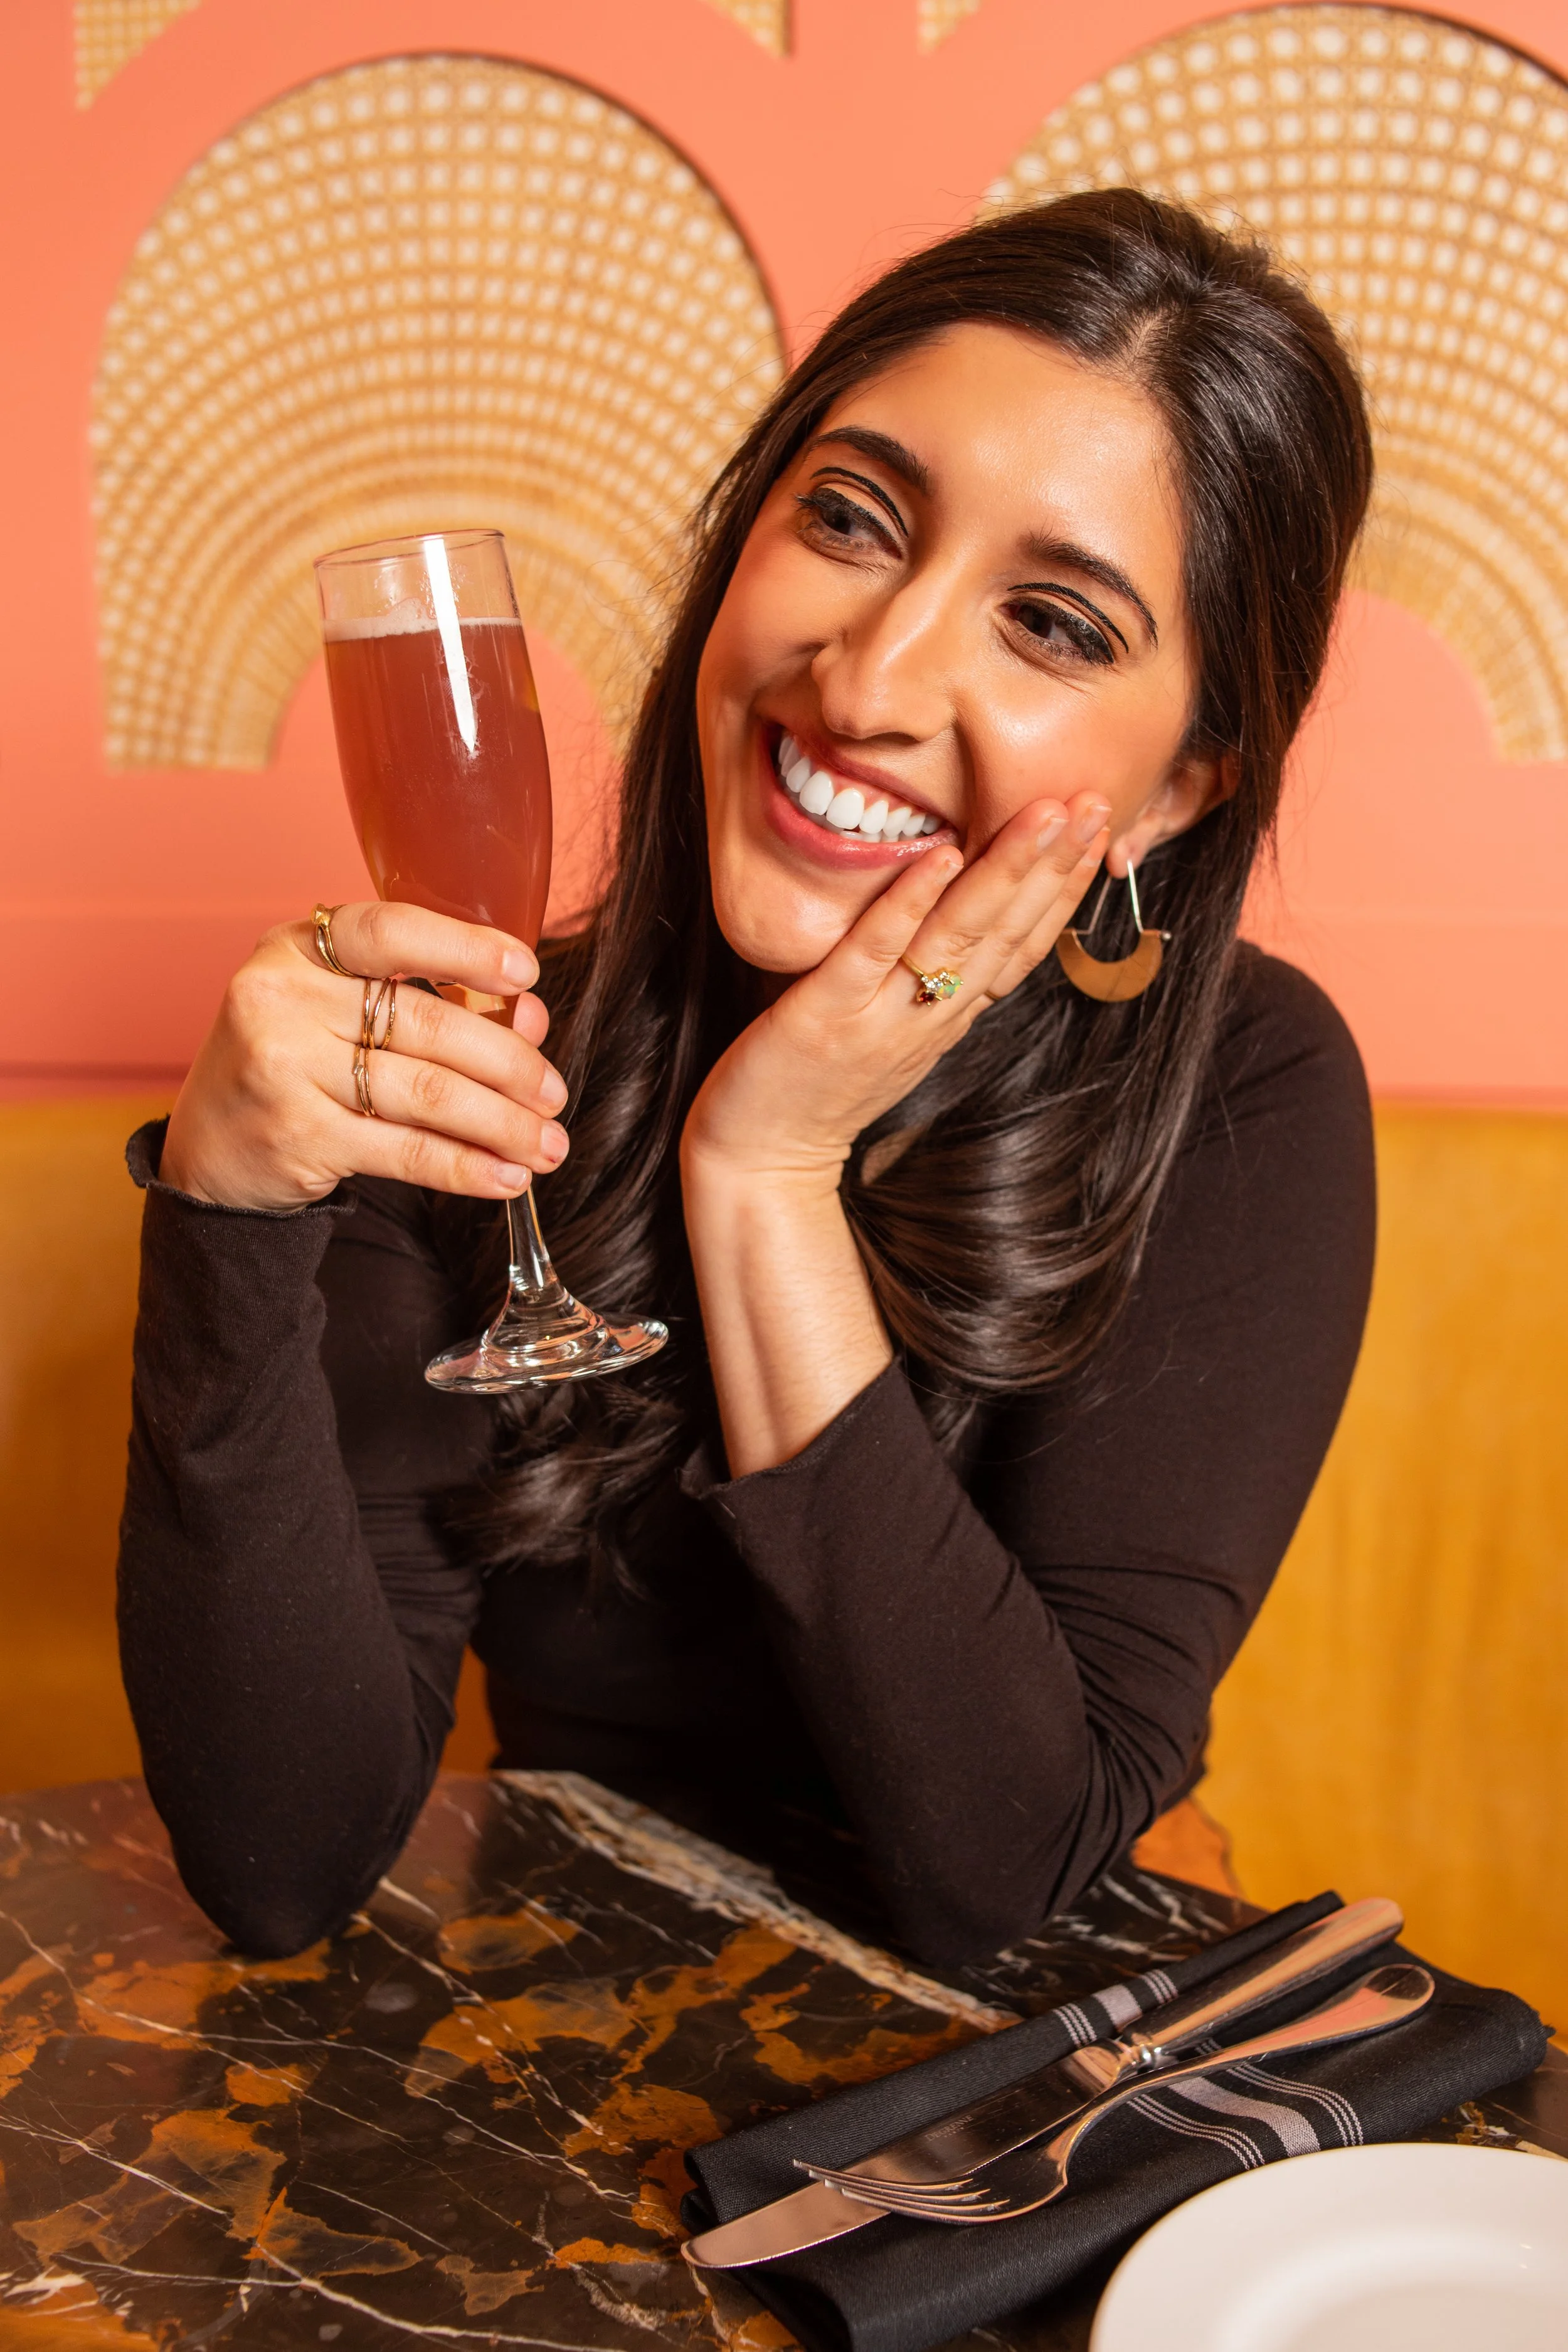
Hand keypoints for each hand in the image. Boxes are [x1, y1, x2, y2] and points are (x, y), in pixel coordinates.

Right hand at [159, 902, 570, 1211]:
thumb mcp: (338, 1012)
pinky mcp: (295, 1134)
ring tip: (547, 1143)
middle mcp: (281, 997)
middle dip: (508, 1064)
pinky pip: (404, 1151)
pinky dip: (465, 1167)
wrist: (207, 1149)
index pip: (392, 931)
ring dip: (501, 1123)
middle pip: (426, 1025)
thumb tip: (530, 1019)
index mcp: (298, 948)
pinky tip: (506, 1177)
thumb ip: (427, 1002)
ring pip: (426, 1093)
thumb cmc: (293, 1064)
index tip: (528, 975)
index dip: (466, 949)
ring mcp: (282, 1067)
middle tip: (553, 1093)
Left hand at [681, 790, 1110, 1189]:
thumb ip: (925, 979)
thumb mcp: (891, 1031)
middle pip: (1006, 933)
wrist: (761, 1160)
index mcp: (947, 1016)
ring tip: (1044, 814)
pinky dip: (912, 903)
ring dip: (1005, 872)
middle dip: (1054, 864)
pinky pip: (875, 953)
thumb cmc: (816, 1086)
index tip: (1099, 829)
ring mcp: (882, 1017)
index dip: (1064, 888)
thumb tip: (952, 913)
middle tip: (1096, 801)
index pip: (1022, 947)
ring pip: (958, 937)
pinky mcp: (828, 1015)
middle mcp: (928, 1016)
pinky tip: (942, 856)